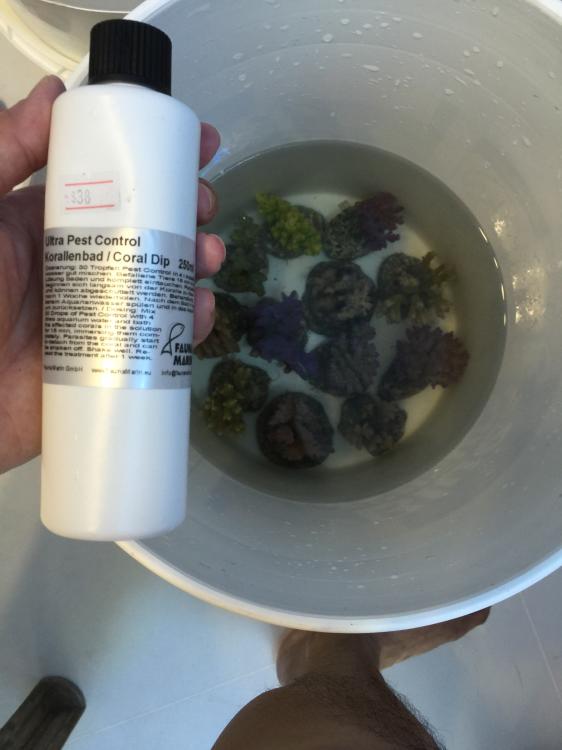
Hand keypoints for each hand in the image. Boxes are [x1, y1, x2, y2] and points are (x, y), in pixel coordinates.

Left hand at [0, 76, 223, 473]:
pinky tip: (199, 310)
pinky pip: (162, 341)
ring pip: (164, 282)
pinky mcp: (113, 365)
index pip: (113, 182)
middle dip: (187, 210)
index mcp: (48, 225)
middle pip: (150, 230)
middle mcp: (81, 264)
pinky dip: (189, 324)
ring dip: (196, 261)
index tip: (196, 143)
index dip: (157, 160)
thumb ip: (3, 152)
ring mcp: (100, 316)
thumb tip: (55, 91)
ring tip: (208, 256)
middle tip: (204, 205)